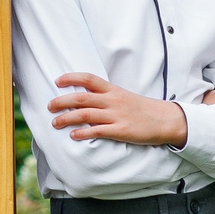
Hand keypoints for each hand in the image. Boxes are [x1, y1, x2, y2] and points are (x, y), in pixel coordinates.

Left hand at [47, 73, 189, 145]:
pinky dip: (83, 133)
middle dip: (62, 101)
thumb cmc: (142, 109)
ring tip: (55, 123)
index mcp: (113, 90)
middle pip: (81, 98)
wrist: (165, 120)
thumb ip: (105, 97)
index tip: (57, 81)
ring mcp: (116, 116)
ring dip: (67, 118)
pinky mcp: (120, 130)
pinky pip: (97, 131)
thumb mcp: (123, 97)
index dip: (72, 78)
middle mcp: (113, 101)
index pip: (89, 79)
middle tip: (49, 106)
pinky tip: (73, 135)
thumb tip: (83, 99)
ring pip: (85, 115)